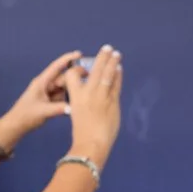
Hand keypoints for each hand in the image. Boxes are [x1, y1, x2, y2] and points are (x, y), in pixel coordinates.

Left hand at [0, 50, 83, 143]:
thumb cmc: (25, 115)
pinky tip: (71, 105)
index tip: (79, 54)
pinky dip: (67, 100)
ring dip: (69, 92)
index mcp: (41, 82)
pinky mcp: (50, 100)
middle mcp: (45, 85)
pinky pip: (62, 96)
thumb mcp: (43, 112)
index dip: (68, 59)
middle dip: (72, 80)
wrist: (16, 125)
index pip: (56, 67)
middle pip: (63, 78)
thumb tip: (73, 107)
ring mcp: (48, 93)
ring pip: (64, 88)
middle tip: (83, 85)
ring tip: (74, 98)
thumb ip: (59, 109)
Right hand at [64, 44, 122, 165]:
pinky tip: (119, 69)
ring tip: (116, 53)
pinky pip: (116, 85)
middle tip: (107, 48)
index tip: (81, 68)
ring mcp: (102, 96)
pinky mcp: (113, 102)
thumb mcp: (76, 114)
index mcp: (75, 96)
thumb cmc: (81, 133)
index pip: (73, 76)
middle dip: (101, 57)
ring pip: (108, 74)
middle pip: (95, 70)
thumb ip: (83, 103)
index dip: (76, 70)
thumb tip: (93, 96)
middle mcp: (88, 93)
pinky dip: (118, 75)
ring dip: (112, 62)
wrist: (91, 143)